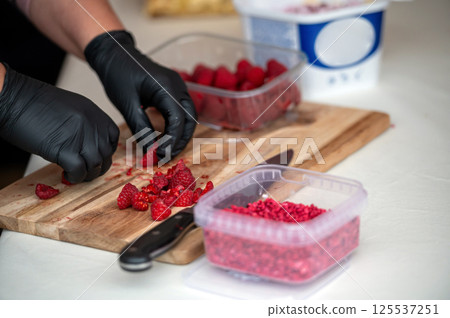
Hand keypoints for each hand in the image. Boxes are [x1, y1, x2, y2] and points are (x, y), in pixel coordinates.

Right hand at [0, 64, 118, 182]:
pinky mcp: (65, 150)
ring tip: (75, 174)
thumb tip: (88, 143)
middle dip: (98, 166)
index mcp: (94, 113)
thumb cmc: (33, 104)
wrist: (11, 99)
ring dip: (87, 174)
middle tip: (87, 171)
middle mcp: (91, 125)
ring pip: (95, 165)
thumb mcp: (70, 108)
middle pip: (106, 154)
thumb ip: (84, 123)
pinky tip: (66, 174)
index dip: (105, 150)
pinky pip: (79, 171)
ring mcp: (80, 137)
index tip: (96, 157)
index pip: (112, 137)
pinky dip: (75, 177)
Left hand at [84, 31, 196, 159]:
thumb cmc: (118, 75)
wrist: (114, 54)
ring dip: (180, 135)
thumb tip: (150, 151)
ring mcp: (178, 86)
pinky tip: (166, 137)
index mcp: (167, 87)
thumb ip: (141, 129)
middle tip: (166, 157)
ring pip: (189, 117)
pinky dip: (177, 126)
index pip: (178, 120)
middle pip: (189, 120)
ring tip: (167, 150)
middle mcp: (178, 86)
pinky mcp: (174, 89)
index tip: (160, 155)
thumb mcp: (127, 105)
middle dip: (180, 141)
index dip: (171, 141)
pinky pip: (182, 111)